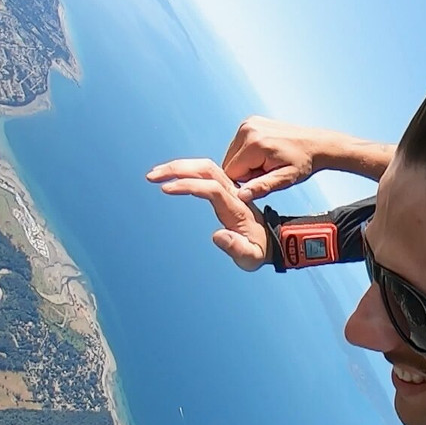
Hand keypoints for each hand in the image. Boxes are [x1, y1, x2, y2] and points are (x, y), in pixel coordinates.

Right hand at [146, 158, 269, 270]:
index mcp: (236, 208)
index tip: (167, 189)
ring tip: (155, 174)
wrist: (273, 241)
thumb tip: (218, 236)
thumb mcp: (251, 257)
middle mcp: (234, 194)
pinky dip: (187, 169)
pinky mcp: (226, 189)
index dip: (189, 185)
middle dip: (178, 169)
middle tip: (152, 176)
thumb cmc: (259, 251)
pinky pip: (207, 172)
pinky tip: (171, 175)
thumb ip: (236, 248)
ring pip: (205, 167)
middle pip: (207, 170)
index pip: (212, 188)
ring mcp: (230, 190)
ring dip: (180, 167)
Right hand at [222, 116, 327, 201]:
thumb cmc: (304, 161)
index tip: (265, 176)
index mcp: (254, 143)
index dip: (247, 181)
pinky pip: (239, 146)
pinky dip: (249, 153)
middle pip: (229, 163)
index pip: (231, 172)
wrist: (316, 144)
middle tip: (268, 169)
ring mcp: (248, 123)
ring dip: (248, 163)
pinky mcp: (250, 122)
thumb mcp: (285, 179)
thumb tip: (241, 195)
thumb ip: (261, 187)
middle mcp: (248, 129)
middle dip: (246, 171)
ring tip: (269, 161)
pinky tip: (267, 153)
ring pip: (233, 155)